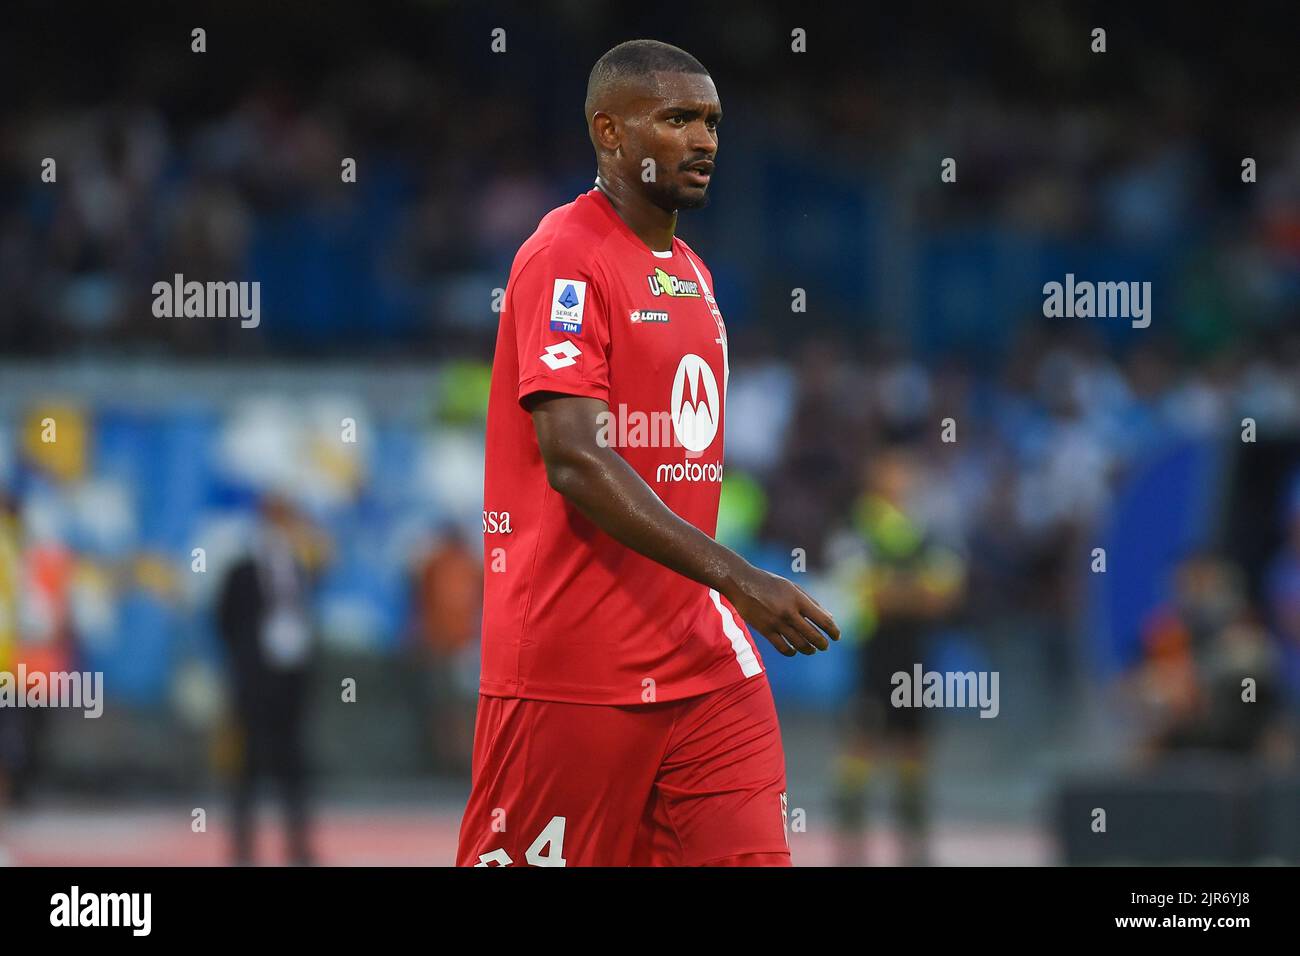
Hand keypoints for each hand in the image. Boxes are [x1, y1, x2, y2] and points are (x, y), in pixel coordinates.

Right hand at [723, 564, 839, 656]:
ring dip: (809, 650)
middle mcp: (789, 612)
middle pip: (813, 635)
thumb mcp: (793, 587)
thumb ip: (812, 602)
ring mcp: (776, 622)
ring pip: (799, 644)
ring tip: (811, 650)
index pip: (822, 620)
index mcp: (798, 599)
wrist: (742, 583)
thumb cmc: (770, 583)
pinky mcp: (765, 630)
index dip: (833, 630)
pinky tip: (794, 651)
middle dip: (822, 644)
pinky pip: (782, 647)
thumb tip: (830, 619)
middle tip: (825, 646)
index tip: (836, 636)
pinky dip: (791, 652)